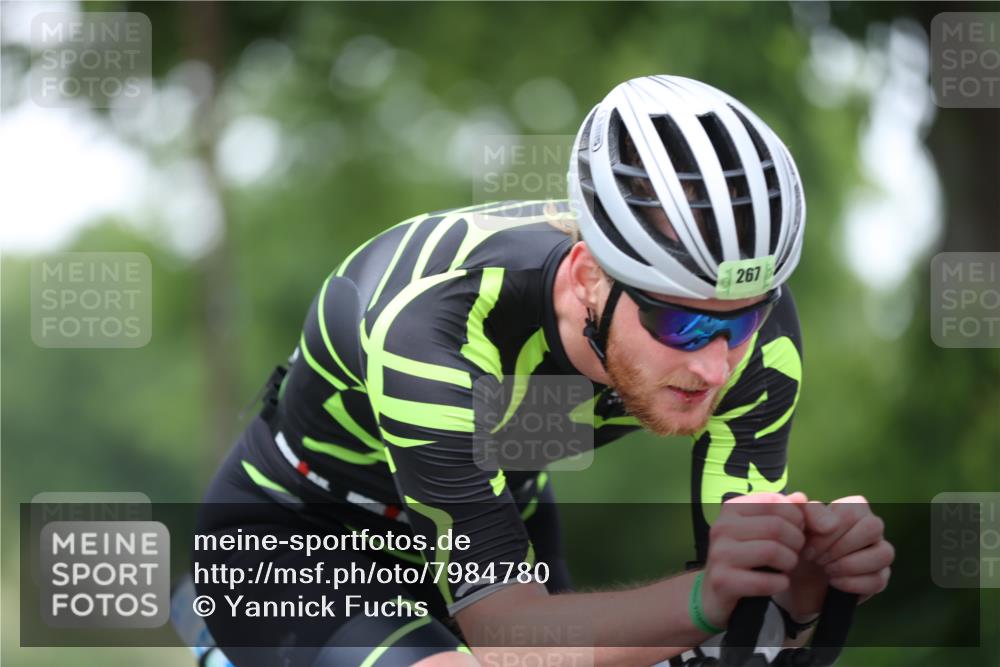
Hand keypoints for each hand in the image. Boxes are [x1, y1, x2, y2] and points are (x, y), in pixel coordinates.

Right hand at [700, 493, 806, 628]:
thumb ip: (785, 511)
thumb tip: (802, 498)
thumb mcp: (762, 529)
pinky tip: (779, 583)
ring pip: (772, 551)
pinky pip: (765, 581)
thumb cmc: (746, 555)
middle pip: (776, 526)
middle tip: (795, 551)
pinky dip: (780, 583)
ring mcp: (720, 553)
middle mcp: (722, 527)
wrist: (715, 591)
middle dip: (796, 541)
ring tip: (787, 566)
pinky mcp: (723, 581)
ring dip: (790, 562)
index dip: (795, 516)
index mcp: (732, 508)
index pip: (773, 501)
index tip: (797, 530)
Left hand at [800, 495, 894, 603]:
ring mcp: (880, 551)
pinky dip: (852, 583)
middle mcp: (872, 525)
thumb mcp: (796, 525)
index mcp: (854, 507)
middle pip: (872, 528)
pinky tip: (834, 581)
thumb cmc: (801, 542)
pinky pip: (879, 579)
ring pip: (884, 553)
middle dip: (840, 547)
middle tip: (816, 559)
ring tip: (827, 570)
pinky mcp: (881, 576)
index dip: (828, 533)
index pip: (851, 511)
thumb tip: (820, 516)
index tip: (807, 548)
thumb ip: (804, 512)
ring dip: (850, 565)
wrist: (800, 574)